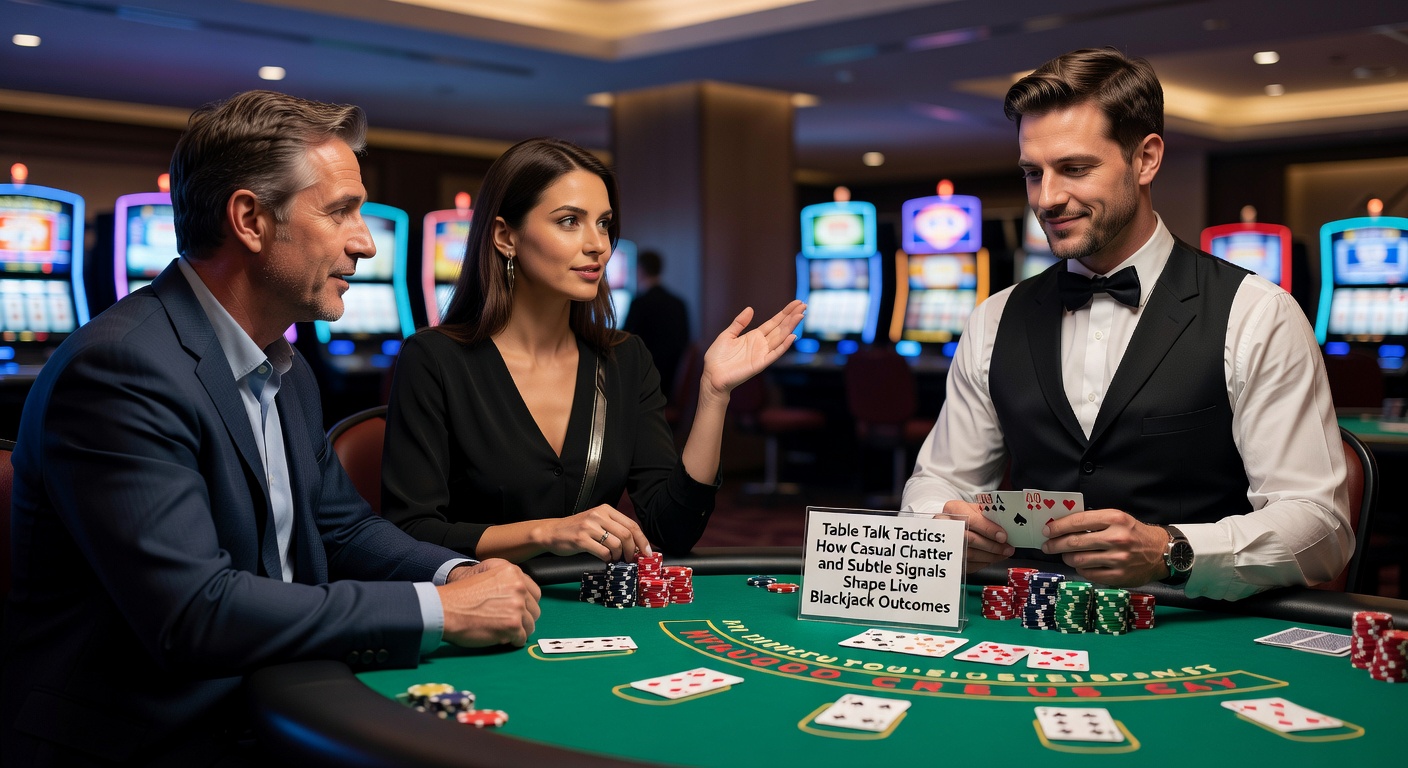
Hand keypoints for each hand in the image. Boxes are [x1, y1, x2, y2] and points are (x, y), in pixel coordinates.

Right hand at [437, 558, 541, 646]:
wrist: (445, 609)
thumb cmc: (460, 594)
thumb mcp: (484, 570)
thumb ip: (506, 577)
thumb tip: (522, 590)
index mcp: (513, 573)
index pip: (534, 593)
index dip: (526, 604)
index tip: (517, 610)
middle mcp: (519, 587)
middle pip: (535, 610)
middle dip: (523, 618)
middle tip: (508, 622)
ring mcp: (517, 606)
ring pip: (530, 625)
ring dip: (519, 631)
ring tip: (503, 631)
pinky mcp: (512, 625)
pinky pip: (522, 638)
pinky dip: (512, 641)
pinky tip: (500, 637)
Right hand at [533, 504, 652, 561]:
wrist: (552, 532)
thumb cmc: (578, 529)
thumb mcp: (597, 522)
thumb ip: (614, 528)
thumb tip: (637, 544)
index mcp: (605, 510)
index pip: (631, 524)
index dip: (642, 540)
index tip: (648, 552)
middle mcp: (598, 515)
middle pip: (626, 534)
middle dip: (633, 550)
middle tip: (631, 559)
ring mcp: (589, 527)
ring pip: (616, 544)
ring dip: (618, 555)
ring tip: (614, 558)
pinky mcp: (581, 539)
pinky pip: (603, 552)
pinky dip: (607, 558)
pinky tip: (604, 558)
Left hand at [699, 300, 804, 398]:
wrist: (712, 375)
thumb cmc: (718, 357)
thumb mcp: (727, 335)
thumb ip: (740, 323)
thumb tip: (750, 309)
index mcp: (754, 336)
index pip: (774, 322)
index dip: (785, 313)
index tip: (796, 303)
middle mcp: (761, 344)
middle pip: (780, 328)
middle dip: (792, 316)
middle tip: (804, 305)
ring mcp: (762, 353)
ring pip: (780, 338)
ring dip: (791, 327)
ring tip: (801, 315)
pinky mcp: (760, 363)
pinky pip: (775, 354)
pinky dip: (784, 346)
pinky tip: (792, 336)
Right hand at [941, 499, 1013, 572]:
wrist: (950, 524)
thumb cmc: (966, 516)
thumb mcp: (975, 508)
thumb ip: (988, 515)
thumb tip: (1006, 526)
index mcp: (953, 509)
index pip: (971, 520)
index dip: (988, 529)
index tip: (1002, 536)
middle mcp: (947, 526)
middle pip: (970, 539)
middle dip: (992, 546)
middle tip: (1007, 548)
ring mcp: (947, 543)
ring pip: (970, 554)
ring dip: (990, 556)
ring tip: (1003, 553)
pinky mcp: (950, 558)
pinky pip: (968, 565)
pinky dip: (983, 563)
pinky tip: (992, 558)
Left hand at [1041, 509, 1168, 586]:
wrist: (1161, 552)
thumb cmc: (1134, 533)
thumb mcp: (1118, 519)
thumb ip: (1093, 521)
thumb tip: (1063, 526)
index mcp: (1115, 519)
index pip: (1078, 521)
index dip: (1058, 526)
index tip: (1047, 530)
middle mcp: (1117, 538)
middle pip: (1075, 542)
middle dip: (1055, 544)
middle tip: (1047, 546)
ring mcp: (1118, 559)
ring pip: (1079, 559)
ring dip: (1066, 557)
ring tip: (1065, 555)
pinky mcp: (1119, 576)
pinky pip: (1088, 573)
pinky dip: (1080, 568)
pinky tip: (1081, 564)